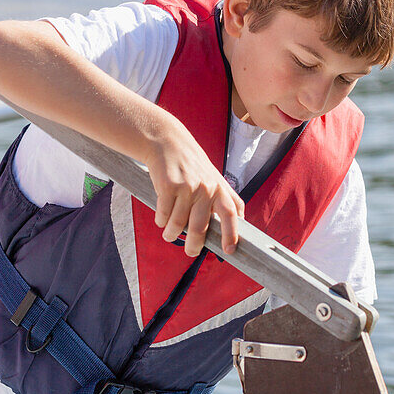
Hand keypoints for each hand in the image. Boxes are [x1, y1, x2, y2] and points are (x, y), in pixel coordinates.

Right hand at [145, 118, 243, 257]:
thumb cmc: (191, 164)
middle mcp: (206, 188)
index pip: (231, 214)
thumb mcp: (213, 178)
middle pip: (200, 228)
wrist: (168, 142)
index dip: (232, 234)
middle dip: (194, 246)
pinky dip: (161, 221)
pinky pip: (164, 215)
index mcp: (219, 188)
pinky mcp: (168, 186)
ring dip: (172, 234)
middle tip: (190, 251)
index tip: (229, 250)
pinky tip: (161, 219)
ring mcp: (187, 187)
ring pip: (178, 224)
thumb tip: (230, 228)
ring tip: (169, 234)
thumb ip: (222, 200)